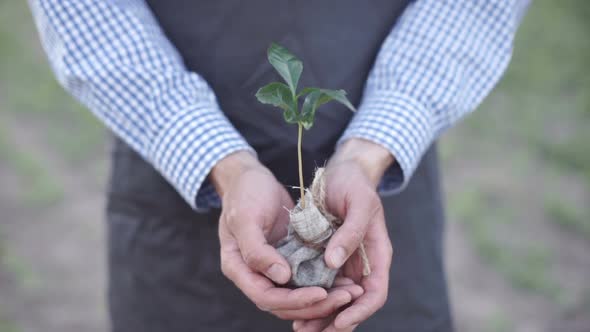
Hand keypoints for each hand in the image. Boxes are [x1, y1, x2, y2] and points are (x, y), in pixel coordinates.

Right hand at [212, 151, 361, 318]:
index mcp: (238, 268)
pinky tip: (345, 280)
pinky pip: (306, 278)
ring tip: (350, 292)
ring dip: (324, 298)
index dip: (293, 300)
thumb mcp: (245, 217)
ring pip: (297, 295)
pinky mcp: (288, 259)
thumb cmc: (244, 193)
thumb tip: (281, 277)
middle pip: (284, 304)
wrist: (251, 176)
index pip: (265, 296)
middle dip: (315, 305)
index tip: (320, 293)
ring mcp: (272, 267)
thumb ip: (256, 250)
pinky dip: (324, 282)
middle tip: (346, 297)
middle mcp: (255, 274)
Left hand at [294, 139, 393, 330]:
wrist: (340, 172)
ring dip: (320, 315)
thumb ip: (351, 233)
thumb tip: (334, 263)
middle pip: (354, 304)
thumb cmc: (354, 184)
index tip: (340, 321)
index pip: (375, 293)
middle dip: (335, 321)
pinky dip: (310, 298)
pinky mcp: (325, 257)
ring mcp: (344, 262)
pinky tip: (292, 306)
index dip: (359, 311)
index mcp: (377, 254)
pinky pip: (320, 284)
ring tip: (300, 328)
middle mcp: (361, 263)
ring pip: (335, 298)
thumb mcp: (359, 203)